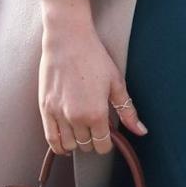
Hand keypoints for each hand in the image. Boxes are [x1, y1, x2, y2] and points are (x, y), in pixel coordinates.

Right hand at [38, 0, 146, 153]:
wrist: (68, 40)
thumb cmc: (94, 58)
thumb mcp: (116, 83)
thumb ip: (128, 111)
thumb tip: (141, 131)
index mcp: (96, 113)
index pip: (102, 146)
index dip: (107, 143)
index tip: (108, 135)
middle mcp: (76, 118)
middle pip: (86, 146)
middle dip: (93, 140)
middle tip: (95, 127)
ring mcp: (58, 114)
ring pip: (68, 145)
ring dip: (77, 142)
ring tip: (81, 131)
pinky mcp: (44, 109)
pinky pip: (50, 139)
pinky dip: (59, 145)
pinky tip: (66, 143)